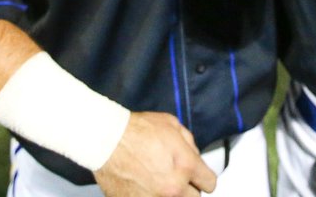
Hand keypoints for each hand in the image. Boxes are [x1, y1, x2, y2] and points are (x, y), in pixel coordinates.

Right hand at [93, 111, 216, 195]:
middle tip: (177, 177)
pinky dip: (150, 195)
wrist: (106, 140)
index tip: (199, 176)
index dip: (204, 177)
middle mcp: (173, 188)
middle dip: (188, 187)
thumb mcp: (172, 125)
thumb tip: (194, 156)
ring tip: (159, 180)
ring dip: (170, 193)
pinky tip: (144, 184)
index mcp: (186, 166)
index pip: (210, 183)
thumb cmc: (135, 131)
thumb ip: (189, 144)